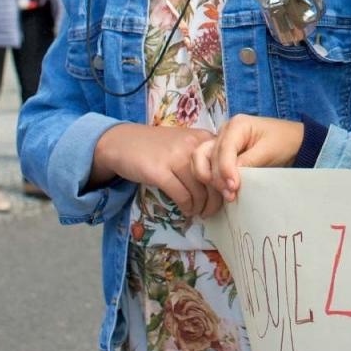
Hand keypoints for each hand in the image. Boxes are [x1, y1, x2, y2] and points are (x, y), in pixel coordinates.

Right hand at [92, 124, 222, 219]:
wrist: (123, 142)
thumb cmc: (157, 147)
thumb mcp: (185, 145)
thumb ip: (203, 159)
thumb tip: (223, 185)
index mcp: (203, 138)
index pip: (225, 165)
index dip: (227, 185)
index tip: (228, 199)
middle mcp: (192, 146)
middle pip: (214, 180)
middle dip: (216, 201)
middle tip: (212, 212)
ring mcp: (175, 157)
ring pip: (199, 190)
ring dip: (201, 207)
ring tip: (198, 213)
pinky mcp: (159, 171)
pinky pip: (182, 195)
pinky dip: (187, 207)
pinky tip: (186, 210)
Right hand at [193, 115, 305, 203]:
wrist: (294, 142)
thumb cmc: (283, 143)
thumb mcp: (267, 152)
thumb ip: (247, 163)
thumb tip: (229, 180)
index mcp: (237, 124)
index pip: (223, 149)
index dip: (225, 170)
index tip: (233, 188)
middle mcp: (224, 130)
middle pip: (207, 154)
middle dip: (215, 176)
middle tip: (229, 195)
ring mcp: (220, 141)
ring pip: (201, 159)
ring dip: (208, 177)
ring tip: (225, 194)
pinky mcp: (221, 153)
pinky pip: (208, 165)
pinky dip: (210, 178)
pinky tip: (221, 191)